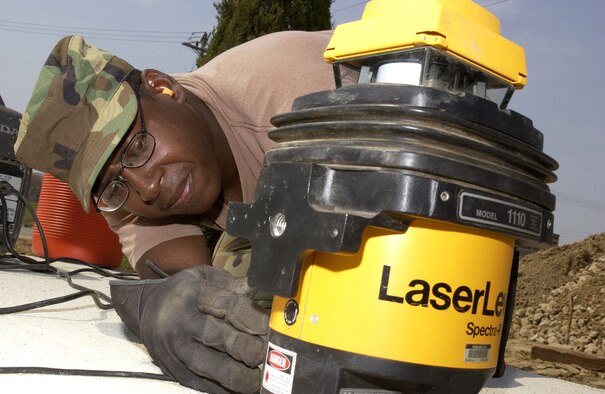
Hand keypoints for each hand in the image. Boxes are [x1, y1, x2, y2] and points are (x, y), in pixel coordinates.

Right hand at [110, 265, 268, 392]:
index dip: (253, 318)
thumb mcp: (204, 277)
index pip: (227, 306)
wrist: (144, 310)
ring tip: (259, 380)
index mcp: (192, 294)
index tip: (271, 327)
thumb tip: (259, 291)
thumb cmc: (184, 292)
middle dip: (247, 348)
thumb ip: (232, 285)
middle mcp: (181, 322)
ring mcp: (175, 349)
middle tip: (267, 352)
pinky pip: (200, 384)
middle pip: (217, 337)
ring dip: (237, 376)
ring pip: (208, 366)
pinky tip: (242, 388)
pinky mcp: (174, 370)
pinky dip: (223, 389)